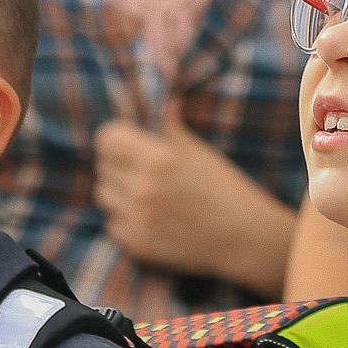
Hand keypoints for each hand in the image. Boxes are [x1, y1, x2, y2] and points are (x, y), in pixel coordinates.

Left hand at [93, 104, 294, 291]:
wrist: (244, 238)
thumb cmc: (226, 190)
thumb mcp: (200, 153)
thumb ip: (173, 128)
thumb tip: (166, 103)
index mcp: (157, 159)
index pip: (106, 139)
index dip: (116, 137)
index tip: (127, 141)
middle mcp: (142, 188)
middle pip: (103, 166)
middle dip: (118, 163)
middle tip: (141, 169)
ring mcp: (138, 219)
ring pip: (103, 195)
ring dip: (118, 191)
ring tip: (144, 193)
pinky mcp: (138, 244)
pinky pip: (113, 223)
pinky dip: (125, 218)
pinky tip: (149, 216)